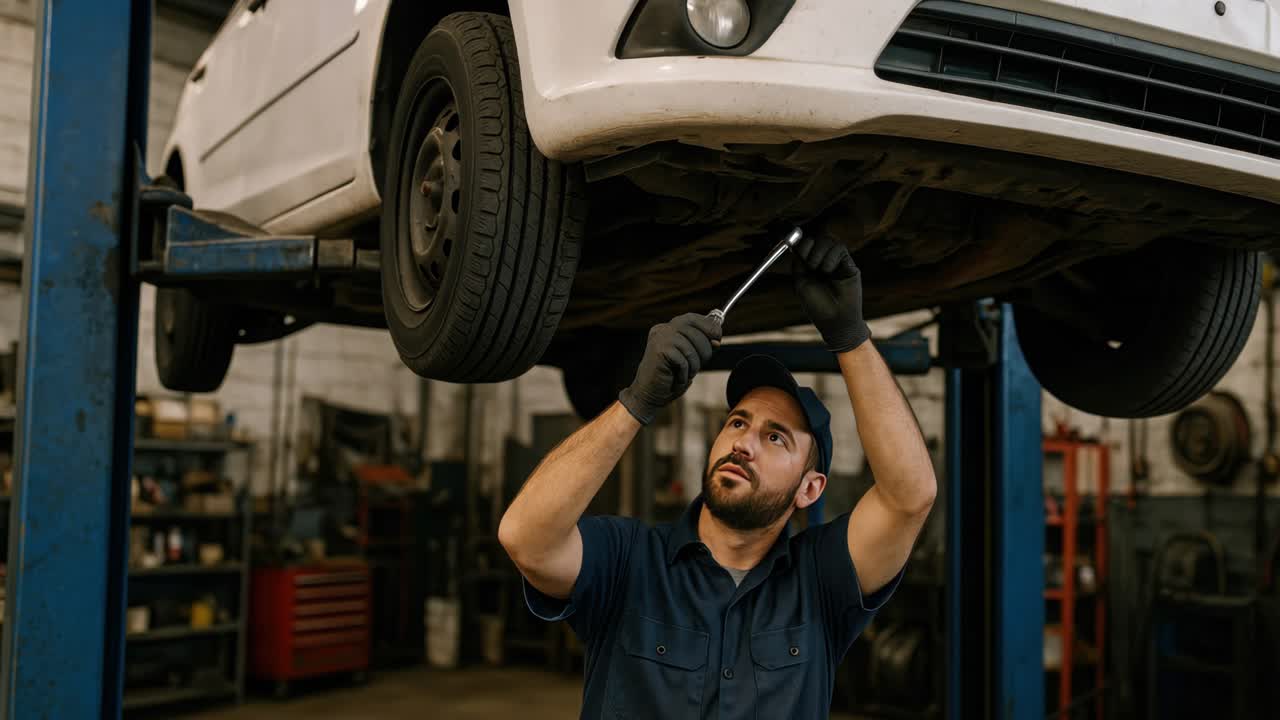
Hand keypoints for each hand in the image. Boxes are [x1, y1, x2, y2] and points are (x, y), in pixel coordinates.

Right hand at [619, 313, 721, 424]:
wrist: (649, 394)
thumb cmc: (671, 376)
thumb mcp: (691, 358)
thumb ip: (702, 346)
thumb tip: (716, 340)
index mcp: (669, 328)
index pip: (693, 318)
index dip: (709, 327)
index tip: (717, 340)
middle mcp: (663, 329)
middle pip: (696, 332)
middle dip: (705, 351)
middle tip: (696, 367)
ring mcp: (660, 338)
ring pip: (691, 348)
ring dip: (693, 366)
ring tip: (684, 374)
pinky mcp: (659, 350)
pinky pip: (683, 360)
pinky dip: (684, 373)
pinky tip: (677, 378)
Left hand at [792, 233, 869, 352]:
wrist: (835, 320)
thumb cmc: (817, 306)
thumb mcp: (801, 283)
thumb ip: (798, 265)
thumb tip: (795, 247)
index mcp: (811, 266)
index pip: (807, 245)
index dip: (802, 245)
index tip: (799, 254)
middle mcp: (824, 261)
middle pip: (818, 239)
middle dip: (811, 247)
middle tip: (810, 264)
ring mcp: (837, 262)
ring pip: (829, 241)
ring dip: (820, 253)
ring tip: (821, 271)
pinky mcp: (849, 264)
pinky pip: (840, 249)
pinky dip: (831, 257)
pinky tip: (829, 271)